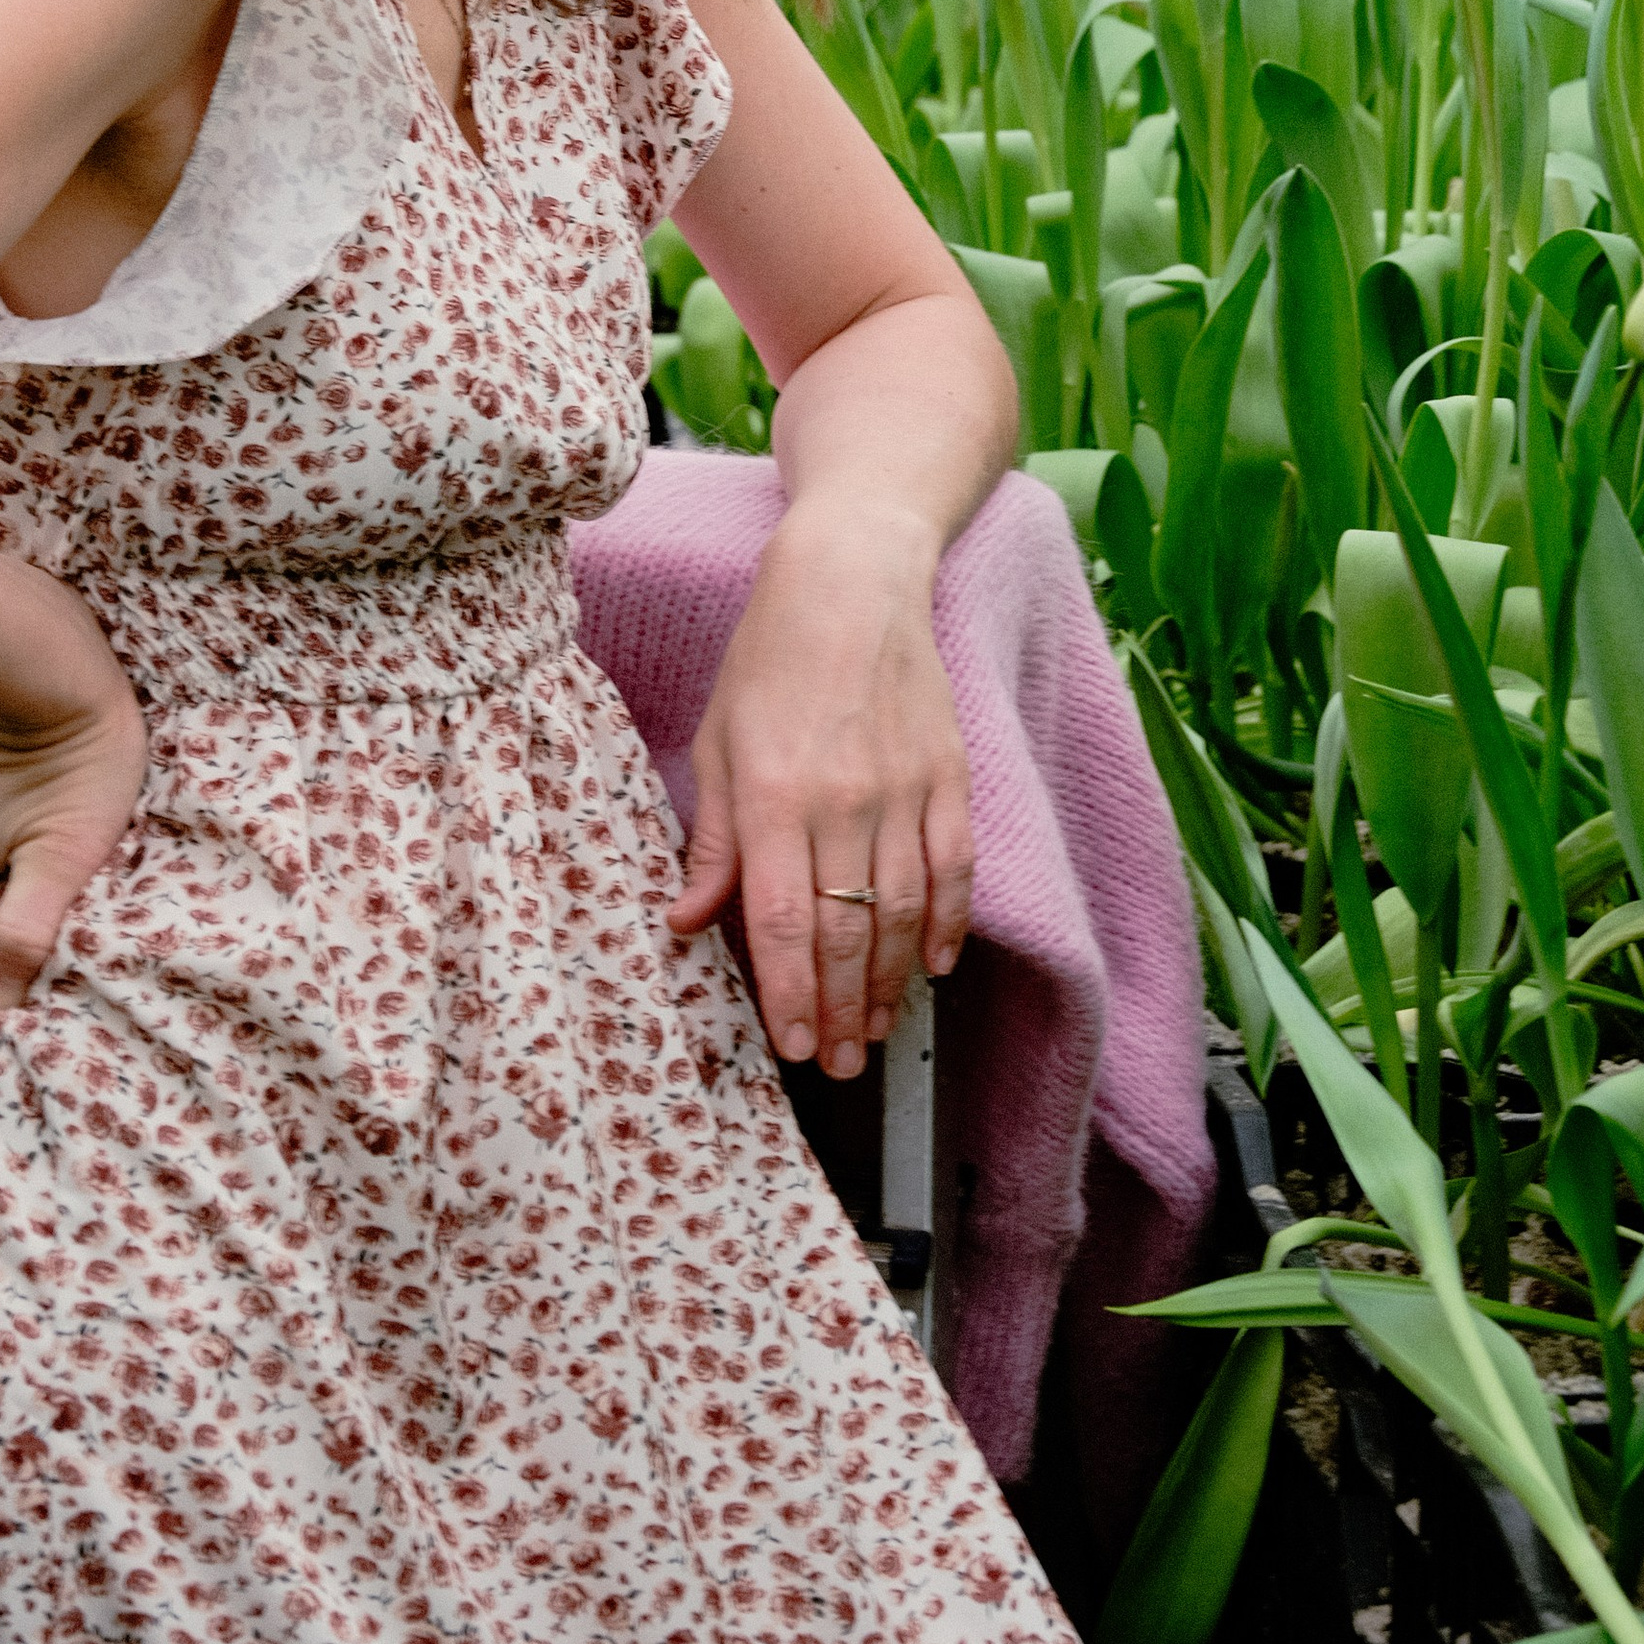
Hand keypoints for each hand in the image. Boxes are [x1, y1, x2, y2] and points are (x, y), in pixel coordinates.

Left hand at [664, 508, 973, 1081]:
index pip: (785, 922)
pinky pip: (955, 869)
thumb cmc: (770, 656)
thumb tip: (688, 920)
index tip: (790, 1045)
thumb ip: (713, 838)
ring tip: (876, 1032)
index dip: (790, 995)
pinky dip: (948, 925)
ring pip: (904, 913)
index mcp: (774, 794)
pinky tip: (934, 967)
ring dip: (892, 984)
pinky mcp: (950, 775)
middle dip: (841, 1011)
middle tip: (836, 1063)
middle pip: (848, 933)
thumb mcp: (718, 740)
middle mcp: (843, 800)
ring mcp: (904, 789)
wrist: (853, 579)